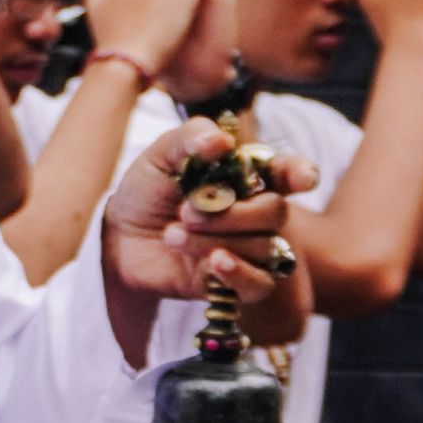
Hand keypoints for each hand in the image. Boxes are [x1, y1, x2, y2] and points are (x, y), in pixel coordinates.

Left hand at [98, 118, 291, 319]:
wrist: (120, 238)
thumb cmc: (146, 192)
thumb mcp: (160, 157)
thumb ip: (190, 139)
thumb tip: (221, 141)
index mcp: (245, 176)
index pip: (286, 173)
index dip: (300, 174)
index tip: (303, 179)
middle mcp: (254, 212)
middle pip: (276, 212)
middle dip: (234, 213)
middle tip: (186, 212)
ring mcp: (248, 249)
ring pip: (264, 248)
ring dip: (217, 240)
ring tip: (173, 235)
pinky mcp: (235, 282)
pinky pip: (259, 283)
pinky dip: (238, 272)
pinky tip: (213, 263)